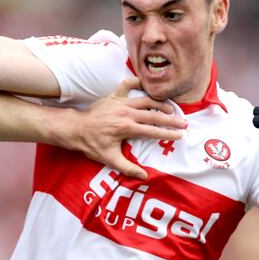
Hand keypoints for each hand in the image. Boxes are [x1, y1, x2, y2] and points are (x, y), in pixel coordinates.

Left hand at [56, 78, 185, 178]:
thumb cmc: (92, 145)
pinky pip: (127, 85)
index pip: (153, 131)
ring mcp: (120, 103)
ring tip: (171, 109)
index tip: (180, 135)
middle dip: (170, 119)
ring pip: (145, 100)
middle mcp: (126, 113)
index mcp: (126, 128)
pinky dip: (138, 83)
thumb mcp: (109, 159)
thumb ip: (128, 168)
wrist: (76, 129)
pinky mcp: (113, 97)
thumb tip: (145, 176)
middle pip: (154, 114)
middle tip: (183, 123)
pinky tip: (147, 84)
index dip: (168, 134)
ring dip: (160, 104)